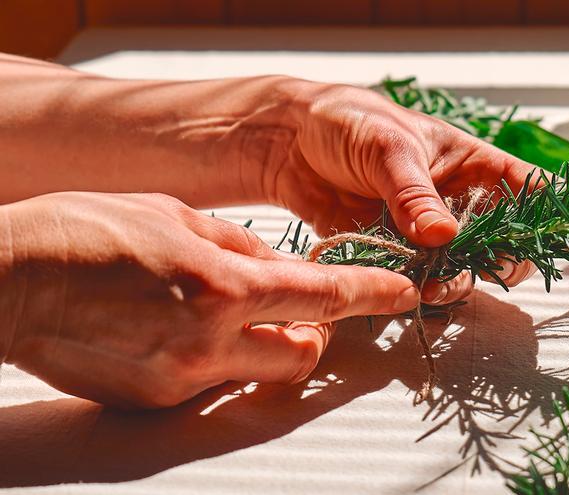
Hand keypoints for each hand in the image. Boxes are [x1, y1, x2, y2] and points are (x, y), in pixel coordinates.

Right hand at [1, 192, 418, 407]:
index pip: (325, 296)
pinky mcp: (156, 400)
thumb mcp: (174, 214)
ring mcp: (183, 377)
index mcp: (223, 282)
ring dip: (264, 344)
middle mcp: (211, 339)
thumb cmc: (84, 232)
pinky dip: (218, 357)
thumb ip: (239, 244)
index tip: (400, 292)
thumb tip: (279, 264)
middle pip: (304, 353)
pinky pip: (212, 383)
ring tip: (226, 312)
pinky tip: (180, 327)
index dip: (373, 294)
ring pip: (259, 372)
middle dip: (312, 331)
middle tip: (295, 307)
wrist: (7, 280)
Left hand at [246, 81, 538, 303]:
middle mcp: (457, 201)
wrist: (288, 142)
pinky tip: (404, 290)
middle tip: (473, 273)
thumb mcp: (388, 148)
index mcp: (471, 163)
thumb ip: (414, 194)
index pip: (526, 190)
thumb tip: (444, 236)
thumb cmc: (347, 122)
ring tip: (428, 286)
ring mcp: (426, 230)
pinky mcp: (394, 252)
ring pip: (460, 268)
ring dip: (452, 282)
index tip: (534, 242)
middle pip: (500, 242)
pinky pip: (416, 278)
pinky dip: (414, 289)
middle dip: (494, 263)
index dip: (541, 217)